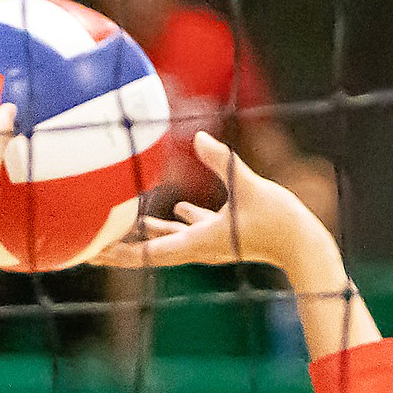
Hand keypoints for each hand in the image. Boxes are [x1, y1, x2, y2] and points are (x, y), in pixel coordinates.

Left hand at [95, 130, 328, 274]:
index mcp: (197, 243)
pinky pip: (190, 232)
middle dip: (120, 249)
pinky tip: (170, 212)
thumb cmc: (280, 221)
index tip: (91, 253)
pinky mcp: (222, 236)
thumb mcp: (249, 187)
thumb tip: (201, 138)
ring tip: (118, 230)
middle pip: (149, 252)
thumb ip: (223, 163)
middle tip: (87, 247)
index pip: (148, 254)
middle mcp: (197, 248)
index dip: (119, 254)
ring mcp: (209, 244)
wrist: (304, 246)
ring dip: (143, 238)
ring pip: (167, 243)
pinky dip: (173, 225)